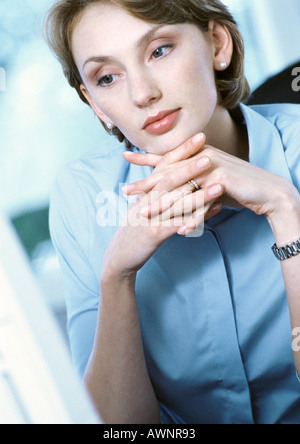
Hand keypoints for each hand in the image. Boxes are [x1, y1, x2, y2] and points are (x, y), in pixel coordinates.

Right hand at [102, 134, 223, 279]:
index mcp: (146, 192)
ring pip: (177, 201)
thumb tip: (176, 181)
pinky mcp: (154, 234)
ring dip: (200, 193)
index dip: (181, 151)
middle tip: (210, 155)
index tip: (200, 138)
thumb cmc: (135, 232)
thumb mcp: (143, 207)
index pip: (164, 165)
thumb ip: (156, 192)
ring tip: (220, 185)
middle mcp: (147, 201)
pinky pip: (179, 224)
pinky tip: (216, 211)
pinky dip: (198, 217)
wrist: (120, 256)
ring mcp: (150, 217)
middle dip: (191, 166)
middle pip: (170, 179)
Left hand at [123, 133, 295, 231]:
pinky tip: (181, 231)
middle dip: (146, 185)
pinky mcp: (222, 180)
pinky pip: (201, 203)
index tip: (126, 157)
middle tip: (126, 193)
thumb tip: (175, 184)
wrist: (266, 191)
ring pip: (182, 188)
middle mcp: (202, 156)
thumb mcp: (209, 180)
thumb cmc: (236, 187)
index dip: (146, 157)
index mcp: (197, 154)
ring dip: (163, 205)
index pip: (167, 157)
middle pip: (168, 172)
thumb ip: (192, 179)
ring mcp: (212, 167)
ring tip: (145, 216)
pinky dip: (192, 218)